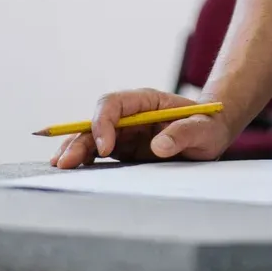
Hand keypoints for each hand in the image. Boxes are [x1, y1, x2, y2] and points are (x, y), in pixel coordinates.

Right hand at [49, 89, 233, 168]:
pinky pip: (97, 152)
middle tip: (65, 162)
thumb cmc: (208, 126)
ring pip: (91, 136)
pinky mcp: (123, 149)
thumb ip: (184, 133)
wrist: (211, 134)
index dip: (104, 123)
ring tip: (60, 165)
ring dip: (74, 149)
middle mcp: (129, 114)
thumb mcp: (204, 129)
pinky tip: (72, 169)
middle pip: (95, 122)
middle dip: (79, 140)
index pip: (113, 104)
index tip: (106, 148)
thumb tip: (160, 146)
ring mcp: (124, 132)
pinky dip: (83, 159)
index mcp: (145, 101)